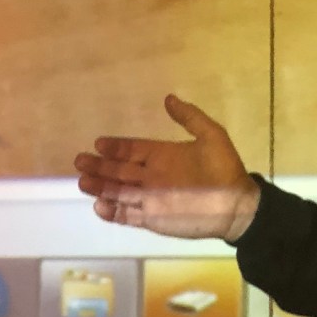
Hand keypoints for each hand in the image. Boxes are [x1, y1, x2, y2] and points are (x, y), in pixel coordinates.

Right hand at [74, 94, 259, 242]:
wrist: (236, 205)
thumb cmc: (225, 168)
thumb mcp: (211, 135)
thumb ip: (189, 117)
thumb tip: (168, 98)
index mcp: (163, 155)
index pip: (133, 150)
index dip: (116, 147)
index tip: (98, 142)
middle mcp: (153, 176)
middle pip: (120, 170)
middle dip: (100, 167)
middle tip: (80, 161)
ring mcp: (151, 198)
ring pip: (120, 192)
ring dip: (101, 188)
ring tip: (83, 182)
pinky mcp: (153, 219)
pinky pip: (129, 215)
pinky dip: (114, 212)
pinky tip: (100, 206)